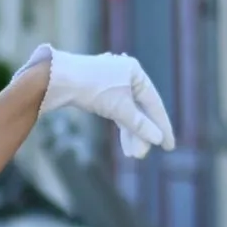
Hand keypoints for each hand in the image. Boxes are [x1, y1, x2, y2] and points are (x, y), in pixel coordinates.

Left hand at [13, 42, 174, 159]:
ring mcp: (110, 81)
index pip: (154, 103)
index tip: (169, 146)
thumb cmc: (92, 89)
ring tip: (132, 155)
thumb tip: (158, 139)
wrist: (56, 80)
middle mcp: (125, 73)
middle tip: (141, 156)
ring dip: (131, 133)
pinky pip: (116, 110)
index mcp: (135, 71)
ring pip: (127, 111)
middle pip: (140, 109)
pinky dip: (120, 125)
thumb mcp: (120, 109)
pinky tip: (125, 143)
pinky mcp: (97, 90)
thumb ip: (140, 125)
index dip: (163, 126)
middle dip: (142, 134)